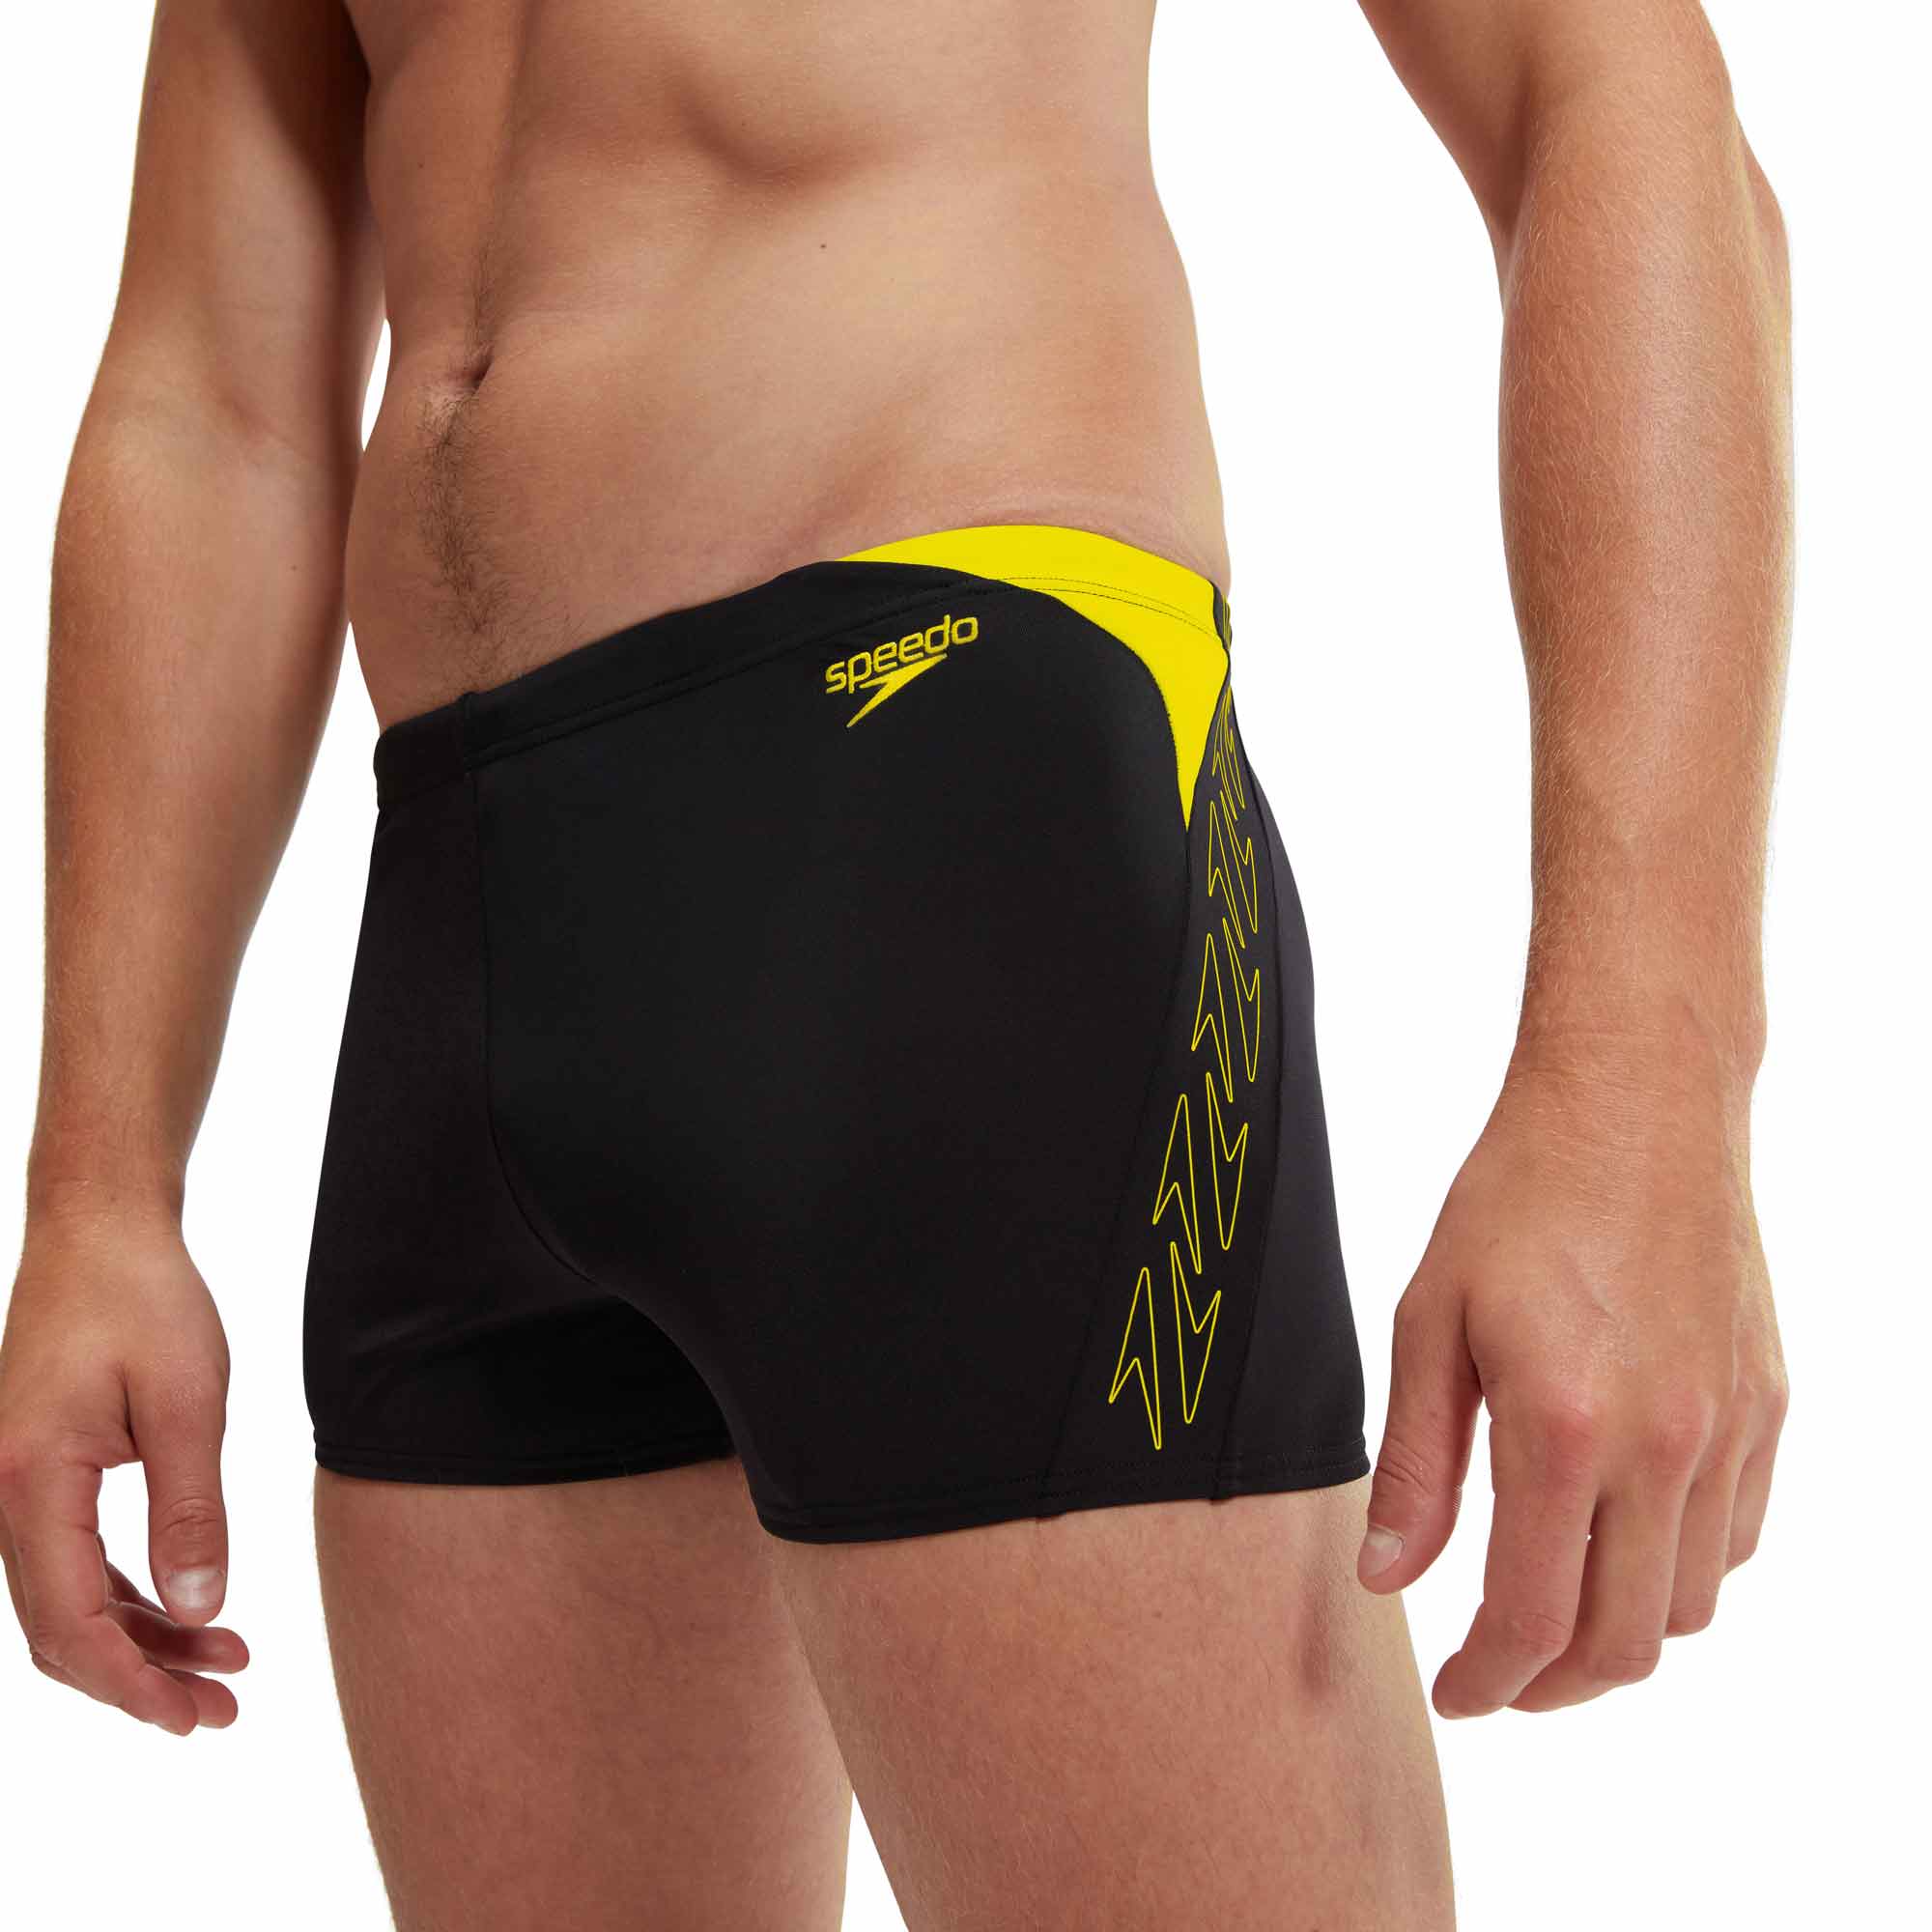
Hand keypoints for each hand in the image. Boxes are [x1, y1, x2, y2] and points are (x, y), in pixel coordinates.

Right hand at [0, 1212, 246, 1732]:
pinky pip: (72, 1561)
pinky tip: (187, 1611)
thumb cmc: (144, 1299)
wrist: (99, 1228)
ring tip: (227, 1665)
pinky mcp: (38, 1472)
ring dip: (141, 1641)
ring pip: (66, 1600)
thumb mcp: (189, 1402)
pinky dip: (127, 1596)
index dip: (130, 1684)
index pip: (69, 1623)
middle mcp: (3, 1494)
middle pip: (59, 1629)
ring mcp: (14, 1485)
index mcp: (30, 1483)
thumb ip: (191, 1511)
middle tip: (221, 1710)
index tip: (193, 1717)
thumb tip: (203, 1610)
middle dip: (138, 1680)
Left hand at [1357, 1045, 1786, 1715]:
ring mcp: (1731, 1431)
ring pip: (1692, 1606)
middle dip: (1552, 1688)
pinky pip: (1739, 1539)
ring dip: (1619, 1639)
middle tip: (1497, 1678)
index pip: (1532, 1619)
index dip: (1487, 1681)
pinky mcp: (1769, 1405)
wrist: (1637, 1105)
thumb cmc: (1520, 1195)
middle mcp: (1665, 1447)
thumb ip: (1415, 1464)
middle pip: (1623, 1642)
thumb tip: (1387, 1578)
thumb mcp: (1431, 1320)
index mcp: (1565, 1428)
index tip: (1453, 1692)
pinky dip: (1683, 1575)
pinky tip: (1625, 1545)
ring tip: (1555, 1617)